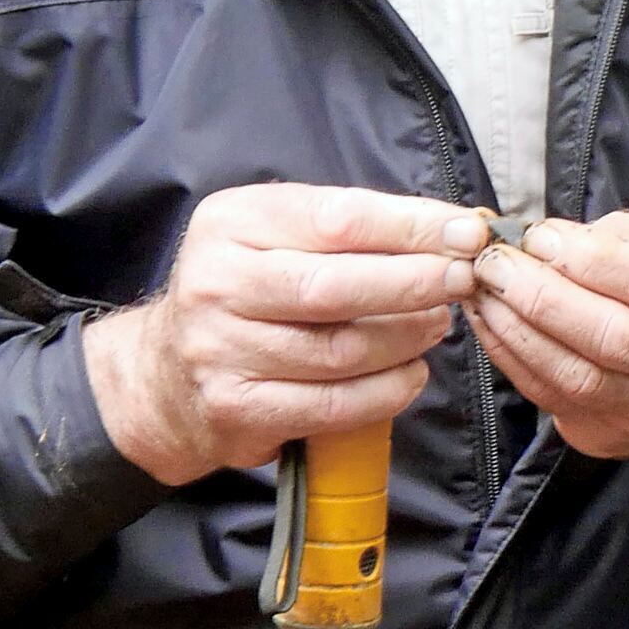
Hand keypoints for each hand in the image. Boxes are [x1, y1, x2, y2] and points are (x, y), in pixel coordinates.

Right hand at [83, 182, 490, 486]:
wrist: (163, 377)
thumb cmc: (245, 293)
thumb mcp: (276, 236)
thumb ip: (349, 228)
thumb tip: (449, 231)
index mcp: (232, 223)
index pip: (339, 219)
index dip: (412, 227)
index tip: (466, 233)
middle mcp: (217, 283)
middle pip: (339, 286)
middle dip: (417, 282)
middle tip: (463, 280)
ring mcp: (220, 350)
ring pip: (342, 349)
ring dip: (408, 338)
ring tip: (436, 325)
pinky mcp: (236, 409)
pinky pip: (332, 404)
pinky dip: (387, 391)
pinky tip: (411, 374)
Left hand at [470, 212, 628, 467]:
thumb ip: (614, 239)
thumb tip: (543, 241)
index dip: (595, 261)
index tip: (541, 237)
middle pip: (616, 337)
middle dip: (543, 296)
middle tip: (494, 264)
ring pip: (579, 376)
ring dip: (519, 330)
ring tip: (484, 292)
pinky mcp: (613, 435)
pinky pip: (553, 398)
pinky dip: (513, 358)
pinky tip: (492, 323)